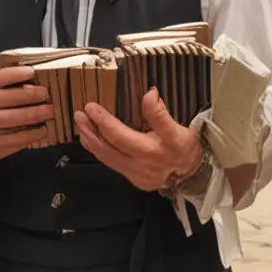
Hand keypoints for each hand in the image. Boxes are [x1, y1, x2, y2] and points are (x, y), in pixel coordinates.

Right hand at [0, 66, 54, 165]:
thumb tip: (34, 84)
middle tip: (47, 96)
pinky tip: (41, 130)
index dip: (17, 74)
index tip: (32, 72)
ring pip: (15, 121)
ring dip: (36, 117)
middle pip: (11, 100)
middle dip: (33, 97)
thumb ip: (3, 88)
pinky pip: (17, 139)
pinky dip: (33, 134)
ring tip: (49, 113)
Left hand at [76, 87, 202, 190]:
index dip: (112, 119)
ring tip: (80, 123)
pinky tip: (88, 138)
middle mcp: (145, 162)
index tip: (92, 106)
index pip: (135, 132)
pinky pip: (110, 163)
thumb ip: (162, 114)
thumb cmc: (183, 149)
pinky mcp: (132, 178)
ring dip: (91, 139)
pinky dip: (97, 149)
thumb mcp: (180, 130)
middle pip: (114, 146)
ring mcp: (136, 173)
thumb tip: (149, 93)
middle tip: (82, 113)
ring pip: (108, 156)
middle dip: (95, 128)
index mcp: (159, 148)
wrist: (190, 177)